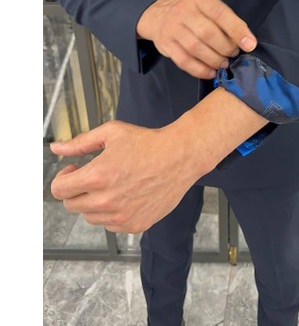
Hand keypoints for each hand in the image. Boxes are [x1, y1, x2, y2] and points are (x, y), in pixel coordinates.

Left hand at [49, 120, 209, 233]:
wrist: (180, 156)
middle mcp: (107, 200)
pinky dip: (112, 213)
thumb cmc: (149, 143)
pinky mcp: (135, 225)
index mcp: (97, 176)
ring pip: (90, 217)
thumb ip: (80, 143)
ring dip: (93, 202)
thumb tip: (58, 148)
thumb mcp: (111, 133)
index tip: (73, 171)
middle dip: (76, 189)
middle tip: (92, 176)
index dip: (63, 178)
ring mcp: (121, 216)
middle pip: (71, 205)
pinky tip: (124, 195)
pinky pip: (110, 225)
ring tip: (112, 185)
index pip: (59, 190)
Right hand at [136, 0, 256, 78]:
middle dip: (225, 48)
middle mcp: (183, 10)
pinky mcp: (165, 44)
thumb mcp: (206, 5)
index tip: (249, 44)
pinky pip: (184, 61)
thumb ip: (224, 18)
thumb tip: (246, 40)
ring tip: (223, 63)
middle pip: (208, 34)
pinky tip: (210, 72)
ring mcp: (172, 28)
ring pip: (196, 49)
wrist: (156, 15)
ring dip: (214, 60)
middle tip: (232, 54)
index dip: (237, 30)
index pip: (220, 14)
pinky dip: (200, 70)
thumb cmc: (190, 11)